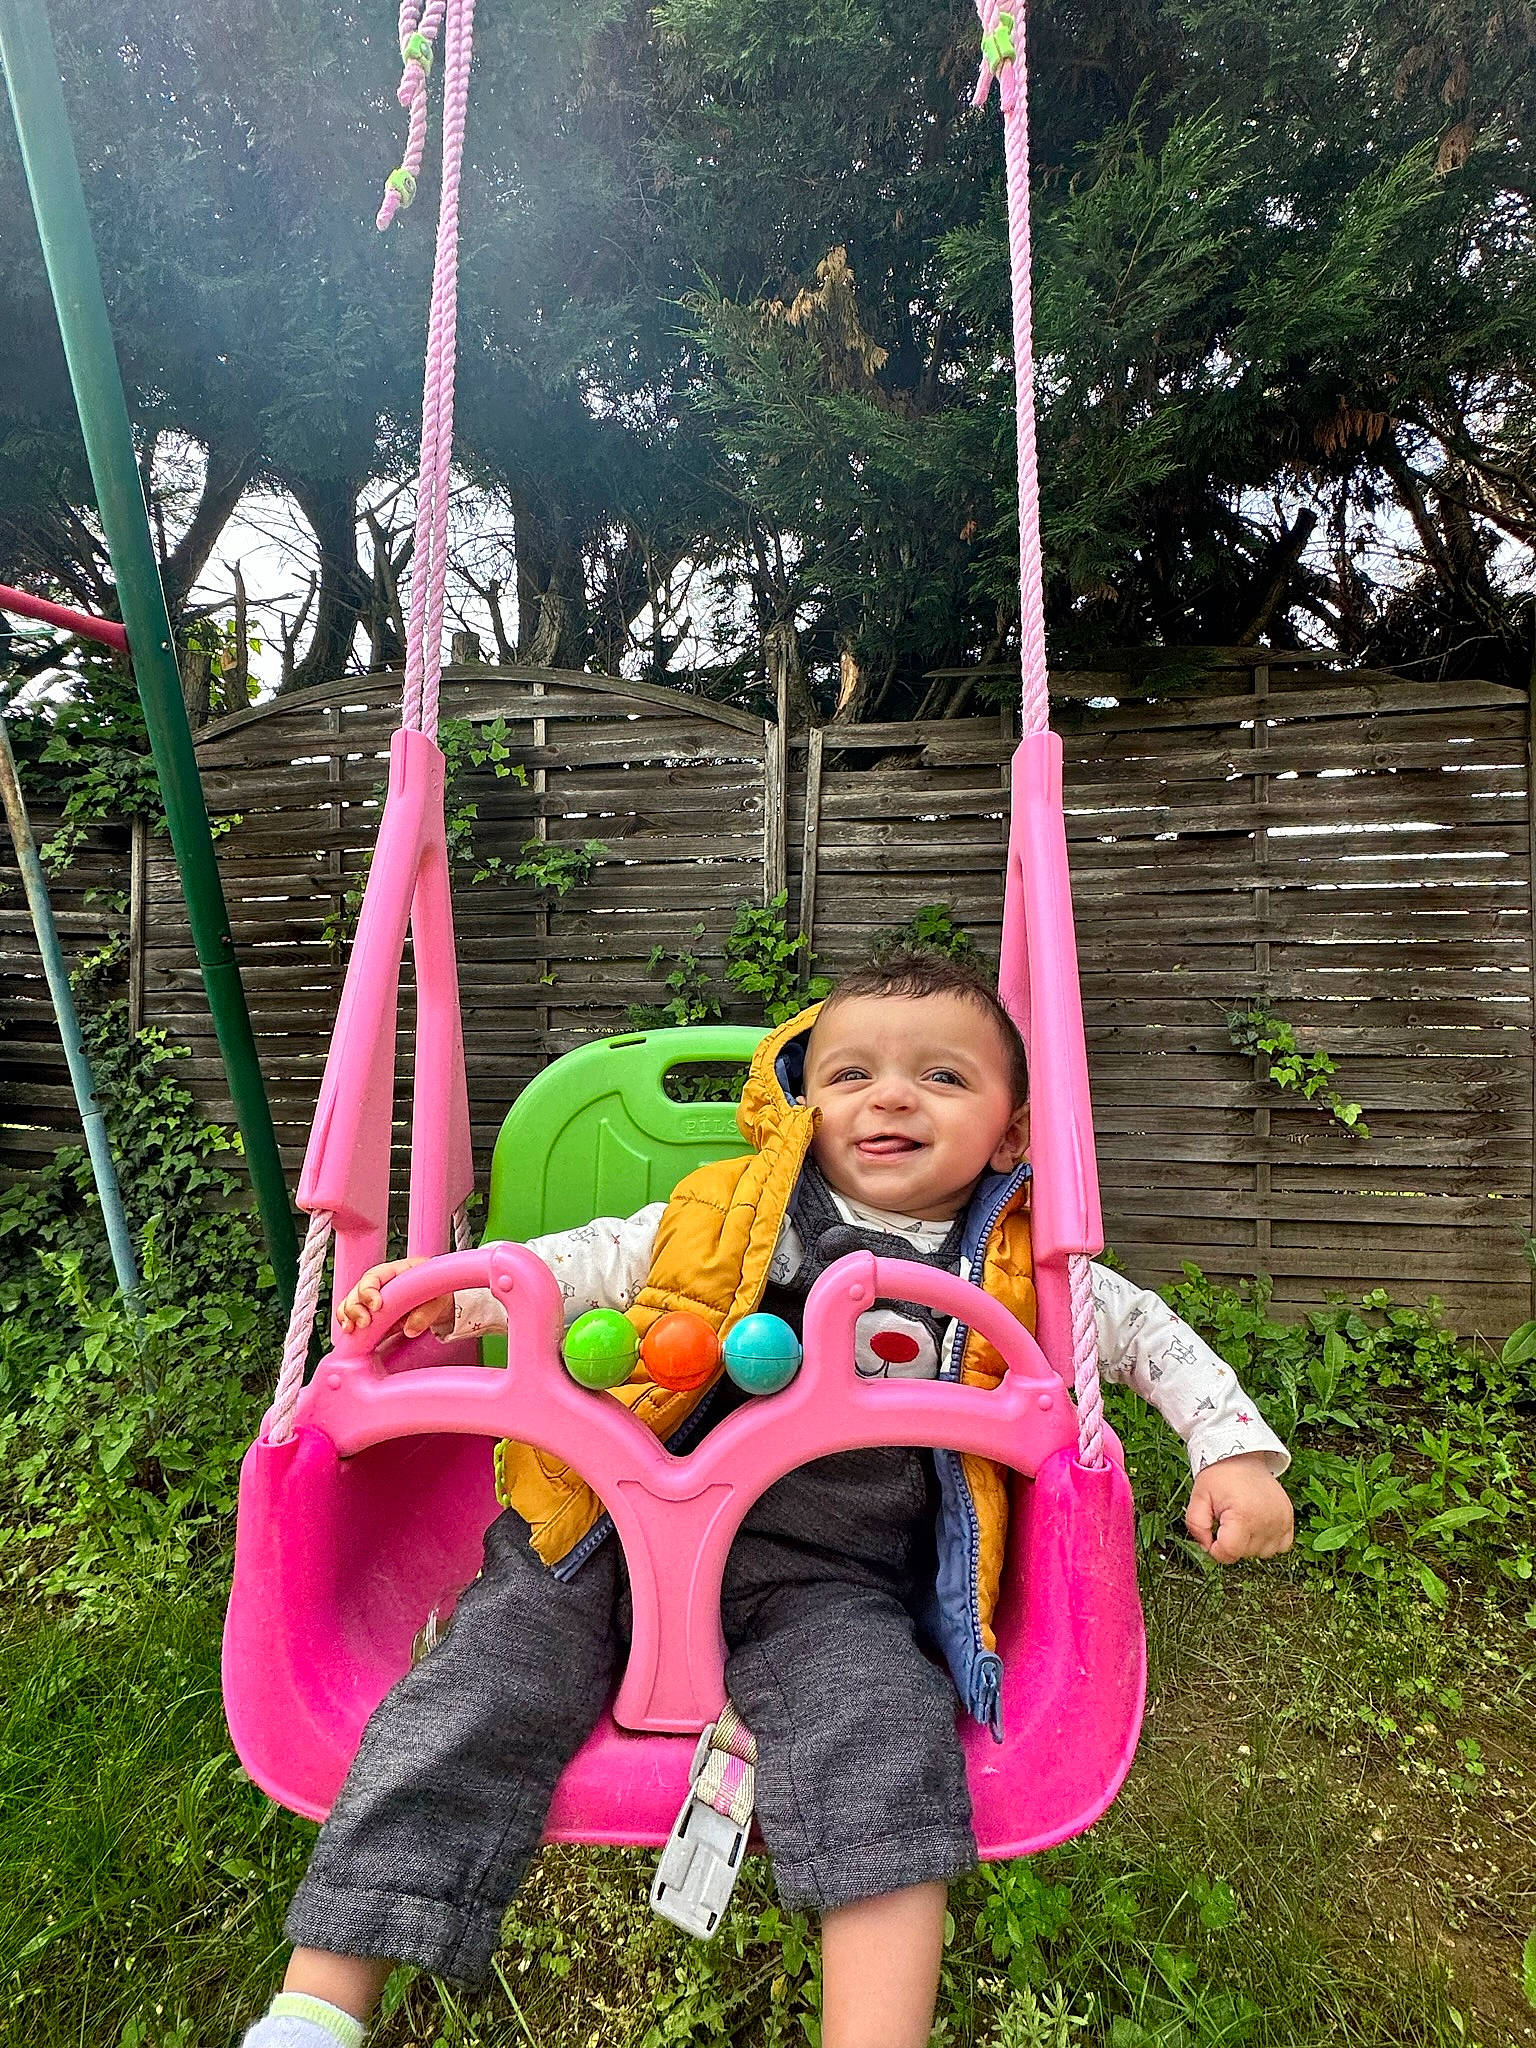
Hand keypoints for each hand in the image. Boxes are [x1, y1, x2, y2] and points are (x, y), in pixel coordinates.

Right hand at [337, 1256, 454, 1338]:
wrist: (436, 1302)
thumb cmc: (436, 1293)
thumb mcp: (438, 1300)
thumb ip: (426, 1313)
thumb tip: (410, 1329)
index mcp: (394, 1272)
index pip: (374, 1276)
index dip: (370, 1290)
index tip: (376, 1306)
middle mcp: (379, 1283)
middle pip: (357, 1290)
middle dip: (356, 1307)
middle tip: (364, 1323)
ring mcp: (371, 1298)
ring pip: (350, 1303)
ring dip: (347, 1315)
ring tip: (352, 1328)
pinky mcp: (369, 1313)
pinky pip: (351, 1315)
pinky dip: (347, 1322)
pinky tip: (348, 1331)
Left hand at [1186, 1451, 1293, 1562]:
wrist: (1243, 1456)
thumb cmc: (1220, 1476)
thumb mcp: (1198, 1498)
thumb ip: (1196, 1527)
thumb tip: (1206, 1548)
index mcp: (1243, 1516)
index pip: (1229, 1553)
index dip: (1215, 1549)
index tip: (1213, 1534)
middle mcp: (1266, 1521)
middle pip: (1244, 1554)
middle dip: (1231, 1543)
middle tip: (1226, 1520)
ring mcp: (1281, 1520)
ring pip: (1263, 1553)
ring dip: (1250, 1544)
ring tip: (1242, 1521)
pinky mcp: (1289, 1519)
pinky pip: (1281, 1546)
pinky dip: (1269, 1542)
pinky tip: (1257, 1526)